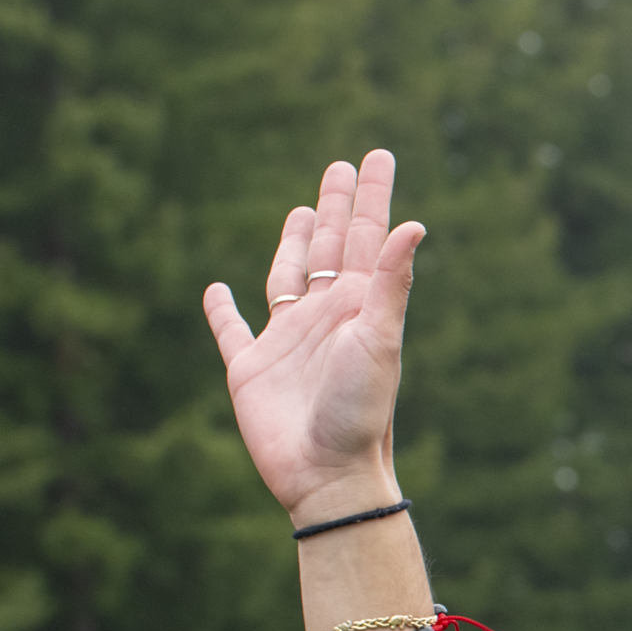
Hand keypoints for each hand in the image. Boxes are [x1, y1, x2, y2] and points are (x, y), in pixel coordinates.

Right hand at [202, 152, 425, 526]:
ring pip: (288, 277)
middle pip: (329, 247)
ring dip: (294, 245)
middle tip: (340, 165)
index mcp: (359, 306)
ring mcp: (287, 342)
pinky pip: (232, 331)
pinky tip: (216, 291)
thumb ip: (392, 283)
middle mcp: (325, 317)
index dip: (373, 195)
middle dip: (336, 206)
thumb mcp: (380, 340)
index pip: (368, 237)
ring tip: (301, 213)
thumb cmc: (360, 412)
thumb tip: (415, 223)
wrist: (328, 475)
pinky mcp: (251, 369)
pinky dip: (221, 311)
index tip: (379, 155)